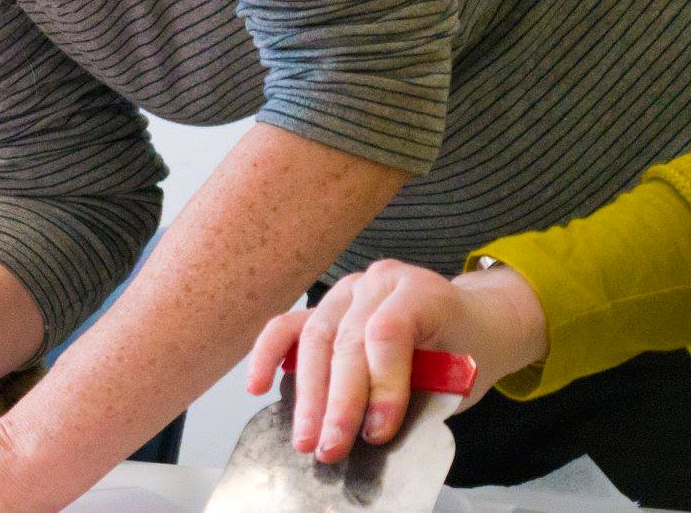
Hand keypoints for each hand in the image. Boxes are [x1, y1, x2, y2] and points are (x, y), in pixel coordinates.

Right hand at [247, 259, 547, 462]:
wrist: (471, 323)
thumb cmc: (467, 351)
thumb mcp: (460, 375)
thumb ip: (419, 394)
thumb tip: (371, 431)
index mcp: (422, 292)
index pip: (388, 333)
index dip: (381, 385)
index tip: (378, 432)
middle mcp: (379, 282)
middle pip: (346, 340)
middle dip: (337, 401)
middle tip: (331, 445)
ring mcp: (346, 291)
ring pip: (314, 339)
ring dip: (306, 395)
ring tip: (305, 438)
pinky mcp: (324, 307)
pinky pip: (288, 326)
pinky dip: (268, 355)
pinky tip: (257, 385)